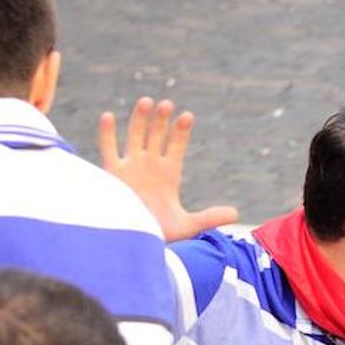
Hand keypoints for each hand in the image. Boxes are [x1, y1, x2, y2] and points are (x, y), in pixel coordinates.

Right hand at [98, 97, 238, 241]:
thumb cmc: (161, 233)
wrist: (134, 243)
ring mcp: (131, 167)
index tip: (187, 116)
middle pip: (156, 135)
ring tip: (147, 101)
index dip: (181, 130)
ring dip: (139, 119)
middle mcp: (150, 165)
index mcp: (169, 173)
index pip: (176, 145)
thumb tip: (236, 214)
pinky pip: (108, 149)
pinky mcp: (113, 174)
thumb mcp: (189, 225)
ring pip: (135, 136)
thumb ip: (210, 217)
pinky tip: (109, 116)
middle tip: (167, 104)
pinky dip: (107, 133)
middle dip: (161, 120)